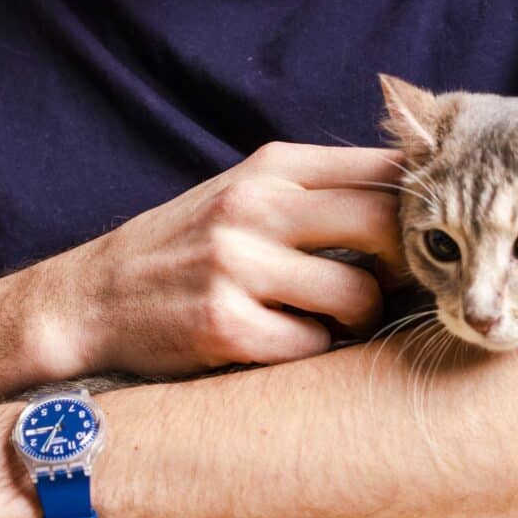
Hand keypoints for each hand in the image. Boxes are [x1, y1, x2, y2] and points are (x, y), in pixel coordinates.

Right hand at [29, 143, 403, 377]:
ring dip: (359, 318)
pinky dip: (312, 350)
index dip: (418, 207)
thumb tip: (408, 205)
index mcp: (270, 168)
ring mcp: (236, 266)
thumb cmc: (184, 250)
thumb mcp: (242, 195)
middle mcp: (254, 207)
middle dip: (407, 263)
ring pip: (356, 293)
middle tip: (397, 287)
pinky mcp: (224, 325)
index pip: (380, 167)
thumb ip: (315, 192)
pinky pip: (312, 344)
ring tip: (333, 321)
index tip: (423, 239)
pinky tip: (286, 343)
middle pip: (383, 222)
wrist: (94, 299)